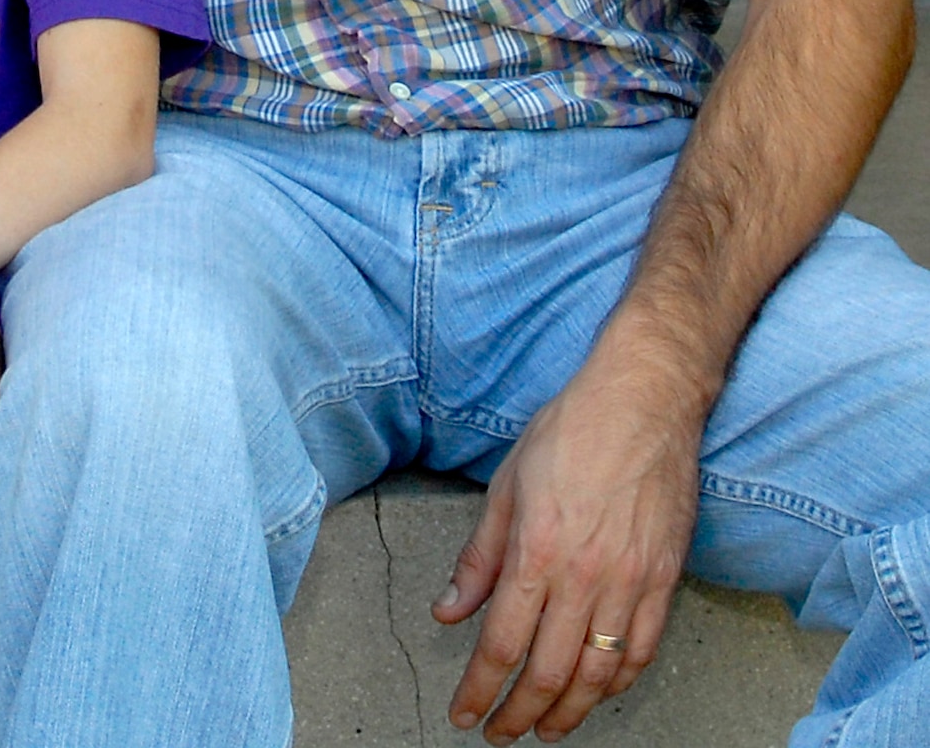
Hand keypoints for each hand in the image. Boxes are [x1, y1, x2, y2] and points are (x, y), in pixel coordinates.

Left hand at [431, 348, 700, 743]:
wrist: (644, 400)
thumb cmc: (572, 430)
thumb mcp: (506, 484)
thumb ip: (479, 557)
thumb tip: (449, 610)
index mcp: (537, 551)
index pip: (500, 645)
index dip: (478, 690)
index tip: (464, 713)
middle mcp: (584, 577)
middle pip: (547, 673)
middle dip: (518, 715)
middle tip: (500, 732)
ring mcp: (630, 582)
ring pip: (597, 676)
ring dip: (567, 712)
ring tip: (546, 727)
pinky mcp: (665, 579)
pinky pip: (642, 652)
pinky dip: (618, 685)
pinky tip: (598, 692)